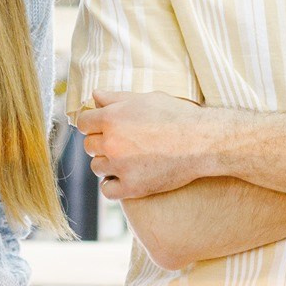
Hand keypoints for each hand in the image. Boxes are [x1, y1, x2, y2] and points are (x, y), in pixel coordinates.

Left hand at [75, 91, 218, 200]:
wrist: (202, 141)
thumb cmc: (176, 115)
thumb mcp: (146, 98)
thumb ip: (116, 98)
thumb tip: (94, 95)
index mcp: (111, 118)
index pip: (83, 123)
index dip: (93, 124)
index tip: (103, 127)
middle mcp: (111, 143)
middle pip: (89, 146)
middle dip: (101, 143)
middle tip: (121, 142)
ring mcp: (120, 167)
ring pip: (97, 167)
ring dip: (108, 164)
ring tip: (127, 159)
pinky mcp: (132, 187)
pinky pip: (108, 190)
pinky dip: (113, 185)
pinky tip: (125, 177)